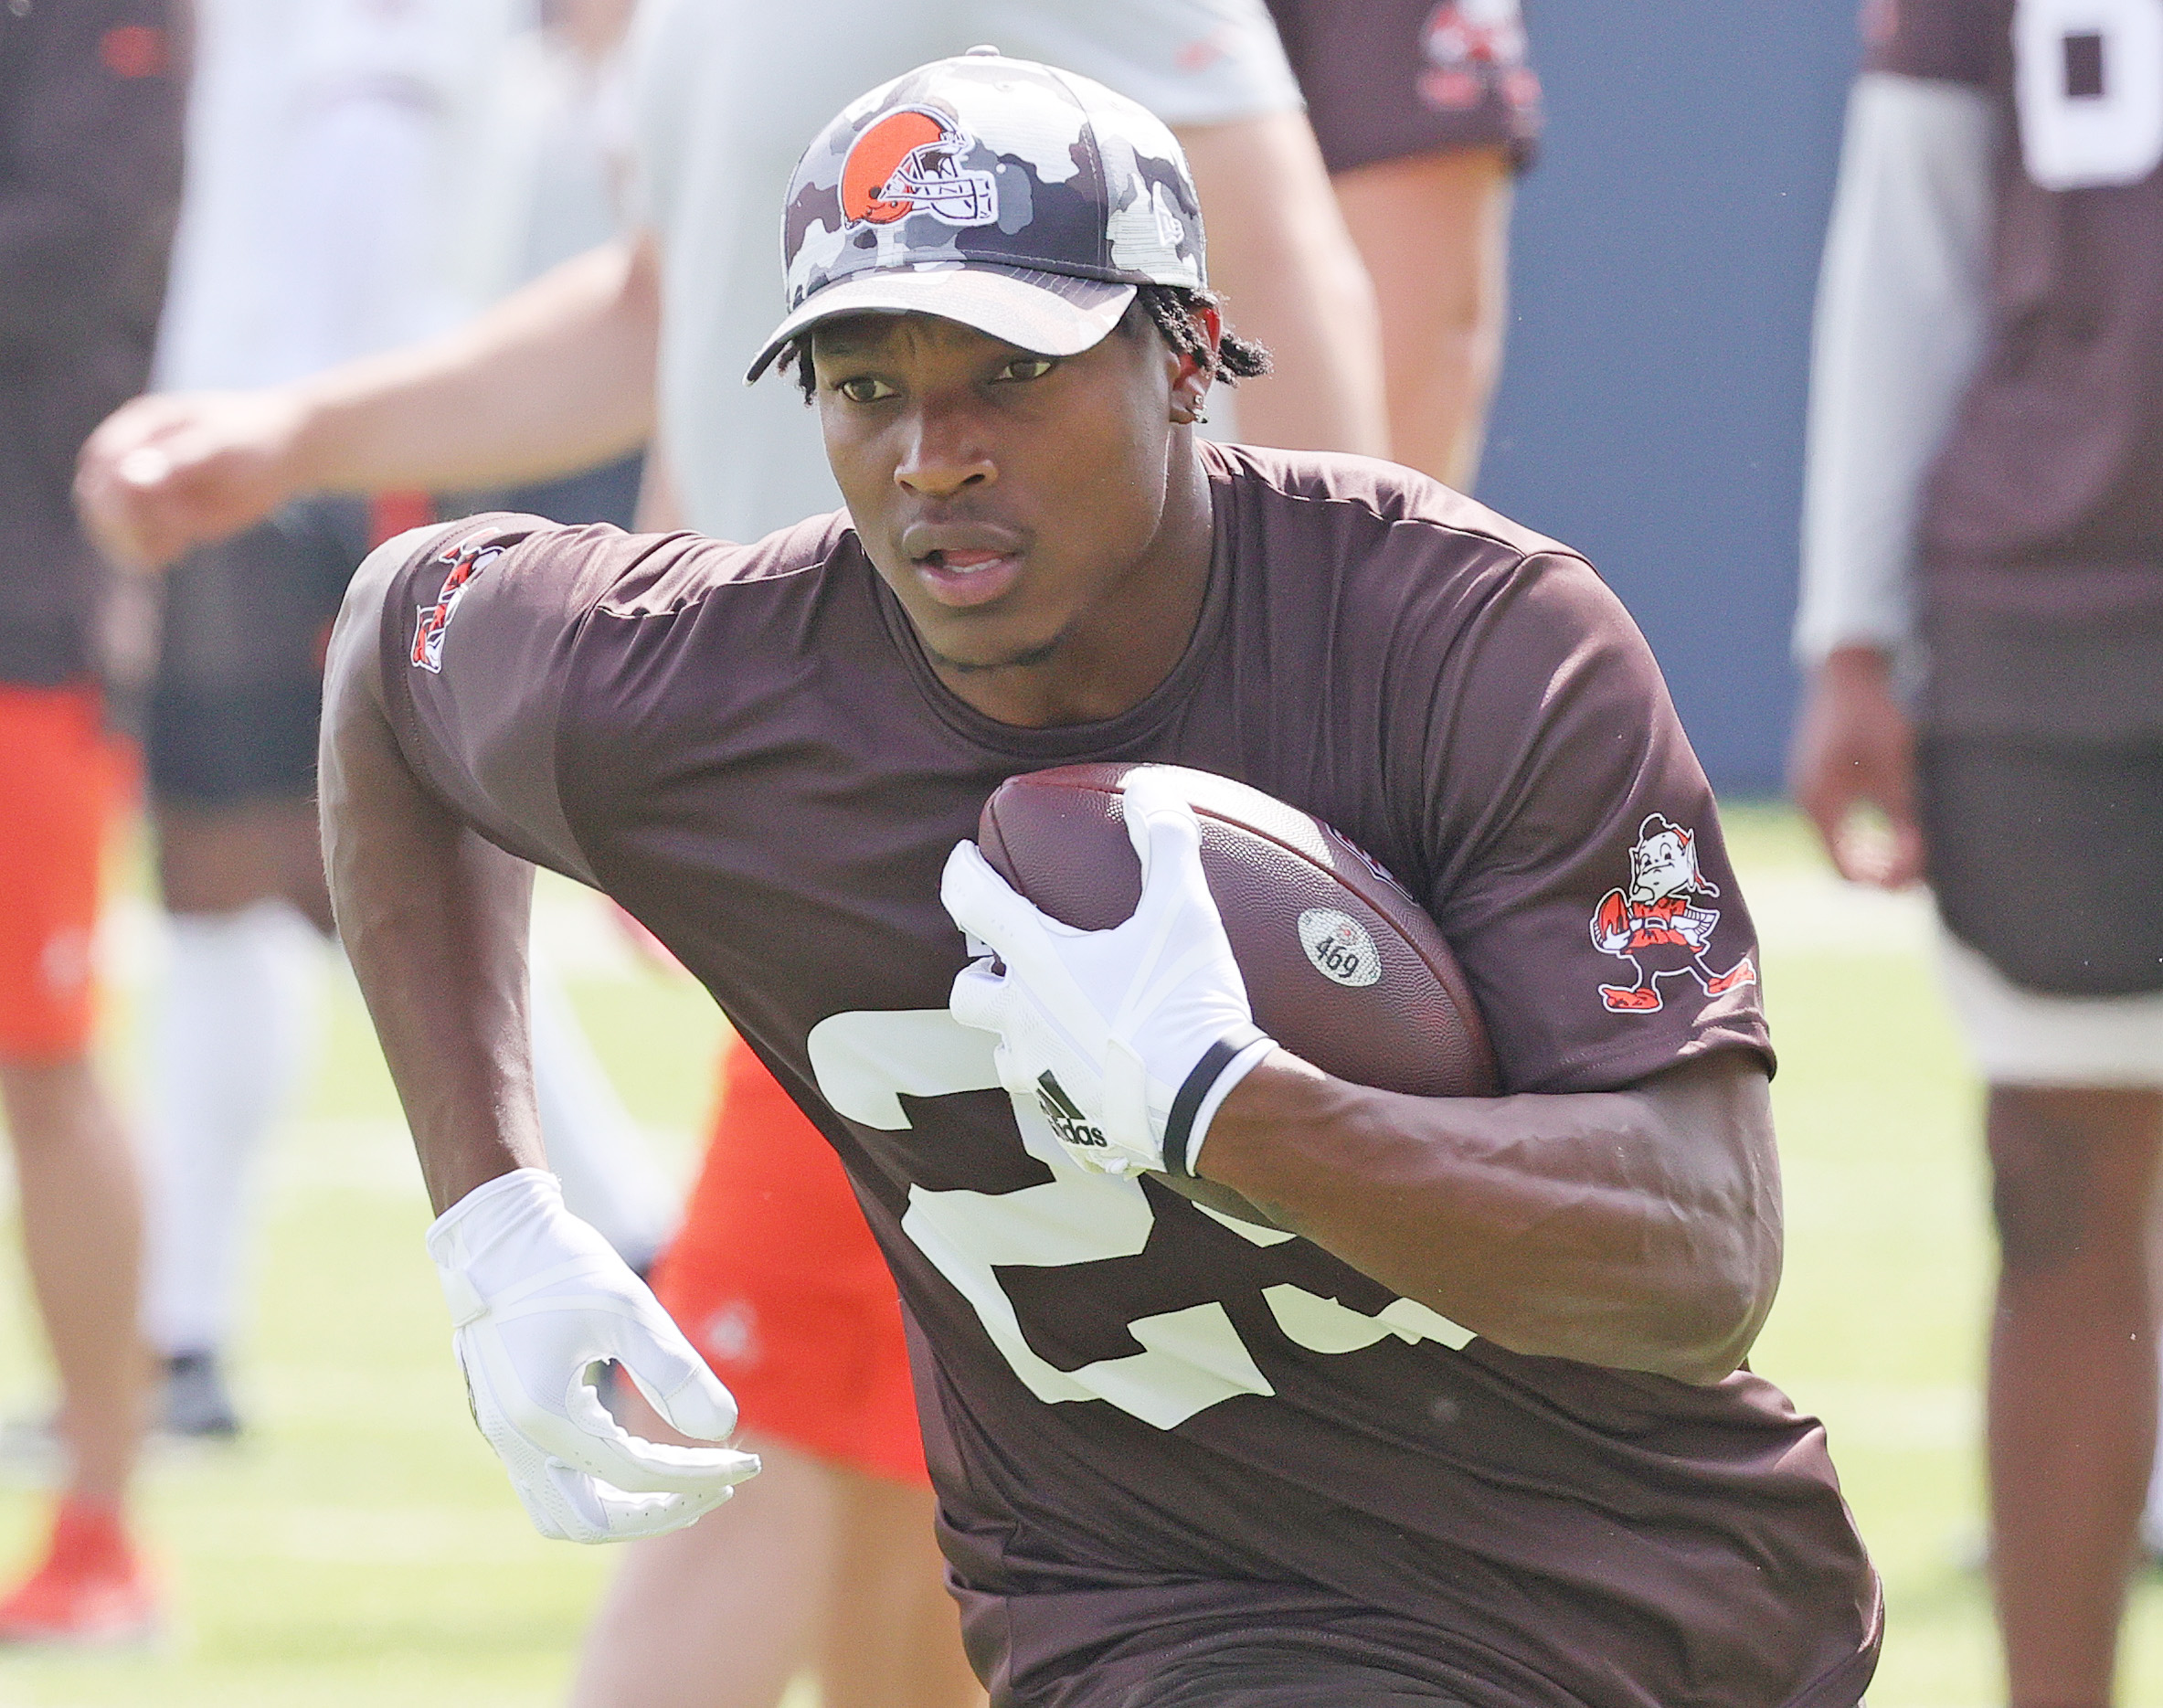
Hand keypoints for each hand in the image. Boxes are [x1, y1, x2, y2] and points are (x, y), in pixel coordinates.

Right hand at [74, 387, 310, 570]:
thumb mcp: (222, 448)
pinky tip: (180, 550)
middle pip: (98, 494)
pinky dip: (152, 552)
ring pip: (115, 523)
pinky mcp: (164, 514)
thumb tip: (129, 479)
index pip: (102, 460)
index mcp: (141, 427)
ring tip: (177, 543)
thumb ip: (177, 462)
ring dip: (134, 541)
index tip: (135, 516)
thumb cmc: (253, 441)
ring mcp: (147, 487)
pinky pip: (142, 541)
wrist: (283, 452)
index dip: (109, 489)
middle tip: (164, 535)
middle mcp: (134, 456)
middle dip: (119, 522)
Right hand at [426, 1169, 759, 1542]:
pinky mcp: (504, 1431)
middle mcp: (516, 1441)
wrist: (494, 1242)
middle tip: (718, 1488)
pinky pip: (548, 1491)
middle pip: (591, 1523)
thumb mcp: (628, 1309)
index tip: (746, 1463)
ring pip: (562, 1518)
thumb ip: (675, 1371)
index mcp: (544, 1415)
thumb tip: (724, 1429)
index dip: (699, 1474)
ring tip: (683, 1489)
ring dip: (623, 1515)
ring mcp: (503, 1440)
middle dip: (661, 1513)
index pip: (637, 1473)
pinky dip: (597, 1493)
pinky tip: (639, 1464)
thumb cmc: (563, 1267)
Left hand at [941, 767, 1276, 1177]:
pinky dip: (1063, 1086)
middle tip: (1004, 964)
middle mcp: (1026, 1023)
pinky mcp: (1071, 1124)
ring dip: (1016, 1034)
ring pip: (1003, 1056)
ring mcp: (1044, 1079)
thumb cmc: (1188, 1004)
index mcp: (1042, 965)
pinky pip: (1051, 1104)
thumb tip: (1152, 790)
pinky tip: (1093, 1080)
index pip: (977, 905)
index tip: (963, 862)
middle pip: (968, 996)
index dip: (963, 875)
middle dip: (979, 976)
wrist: (1211, 1109)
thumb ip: (1166, 844)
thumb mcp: (1186, 912)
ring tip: (1048, 1024)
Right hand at [1788, 646, 1925, 888]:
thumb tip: (1914, 862)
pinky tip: (1889, 826)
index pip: (1844, 868)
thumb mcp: (1895, 768)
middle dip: (1877, 871)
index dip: (1879, 882)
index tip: (1912, 882)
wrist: (1846, 672)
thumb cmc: (1873, 716)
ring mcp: (1806, 790)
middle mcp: (1806, 802)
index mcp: (1821, 803)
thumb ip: (1902, 816)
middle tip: (1916, 875)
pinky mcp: (1815, 779)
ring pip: (1837, 841)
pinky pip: (1835, 822)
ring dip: (1870, 852)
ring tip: (1909, 850)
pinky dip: (1860, 834)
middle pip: (1838, 859)